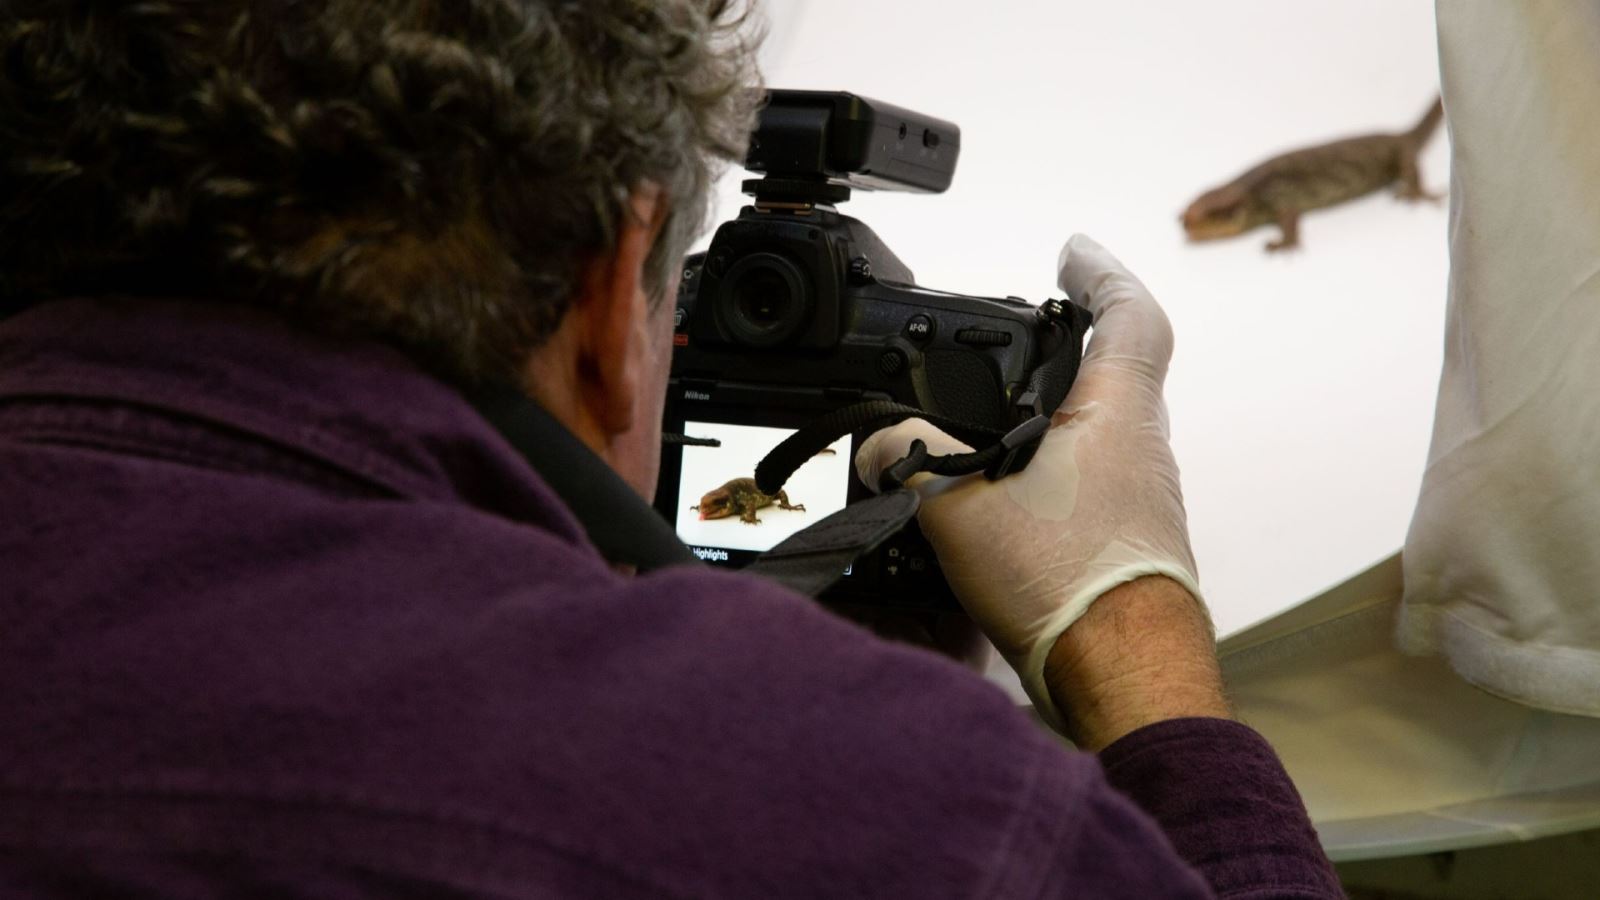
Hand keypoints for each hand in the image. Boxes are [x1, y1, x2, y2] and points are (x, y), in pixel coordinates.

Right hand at [856, 234, 1208, 736]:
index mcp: (1118, 414)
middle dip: (1076, 345)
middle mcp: (1143, 448)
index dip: (1102, 273)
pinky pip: (1096, 481)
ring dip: (1063, 412)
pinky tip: (1011, 494)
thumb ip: (909, 460)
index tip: (1072, 254)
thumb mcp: (961, 507)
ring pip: (1107, 431)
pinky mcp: (1129, 542)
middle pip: (1121, 371)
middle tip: (1033, 329)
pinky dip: (1057, 467)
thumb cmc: (1070, 589)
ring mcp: (1143, 498)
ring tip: (1005, 414)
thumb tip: (877, 446)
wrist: (1125, 677)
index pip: (1130, 315)